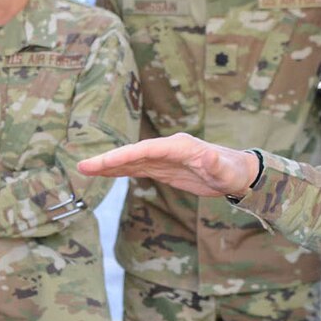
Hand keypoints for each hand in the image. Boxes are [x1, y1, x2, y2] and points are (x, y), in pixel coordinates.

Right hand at [77, 135, 259, 198]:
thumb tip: (209, 156)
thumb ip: (215, 164)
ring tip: (85, 169)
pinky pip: (137, 168)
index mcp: (179, 146)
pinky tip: (105, 173)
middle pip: (132, 153)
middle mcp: (167, 148)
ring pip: (131, 161)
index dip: (124, 155)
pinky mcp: (163, 168)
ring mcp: (163, 158)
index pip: (146, 149)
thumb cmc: (233, 171)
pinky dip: (120, 171)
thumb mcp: (226, 171)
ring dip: (109, 165)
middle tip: (83, 166)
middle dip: (108, 160)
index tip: (105, 162)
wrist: (237, 173)